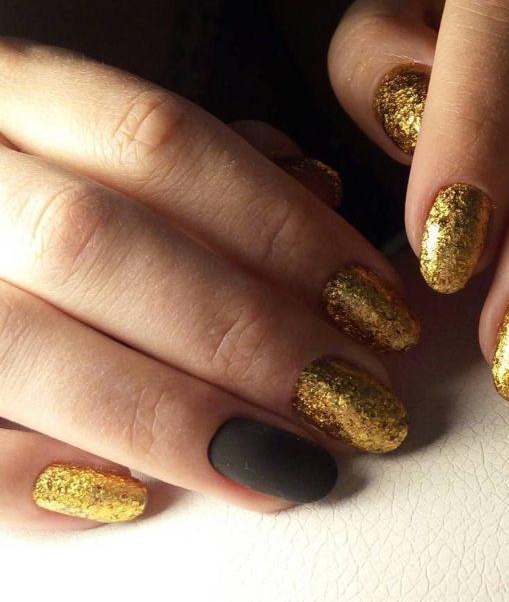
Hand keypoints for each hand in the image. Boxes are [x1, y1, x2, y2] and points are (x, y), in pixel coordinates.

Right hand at [0, 39, 419, 528]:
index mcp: (7, 100)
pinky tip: (134, 500)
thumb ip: (197, 173)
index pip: (161, 143)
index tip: (378, 309)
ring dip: (177, 418)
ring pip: (27, 348)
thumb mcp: (101, 155)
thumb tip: (318, 187)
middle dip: (248, 333)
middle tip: (353, 399)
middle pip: (97, 242)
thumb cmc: (41, 208)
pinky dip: (36, 483)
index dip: (286, 230)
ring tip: (290, 465)